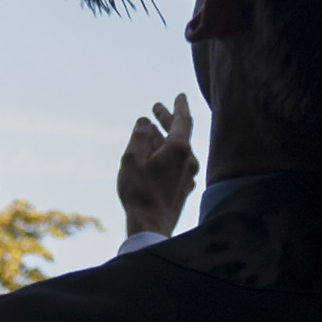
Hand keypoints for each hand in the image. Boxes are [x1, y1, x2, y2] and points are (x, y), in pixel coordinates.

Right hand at [117, 93, 198, 237]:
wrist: (151, 226)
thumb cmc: (140, 192)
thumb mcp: (132, 158)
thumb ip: (140, 136)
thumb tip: (145, 122)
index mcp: (179, 149)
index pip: (183, 120)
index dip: (179, 106)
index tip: (179, 95)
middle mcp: (189, 161)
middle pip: (180, 134)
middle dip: (167, 120)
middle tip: (156, 109)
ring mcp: (189, 176)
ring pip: (177, 150)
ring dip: (164, 139)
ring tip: (149, 133)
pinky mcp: (184, 188)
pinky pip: (177, 163)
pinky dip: (166, 154)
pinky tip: (154, 157)